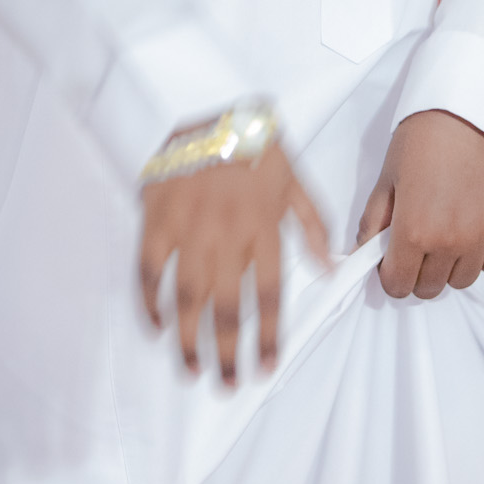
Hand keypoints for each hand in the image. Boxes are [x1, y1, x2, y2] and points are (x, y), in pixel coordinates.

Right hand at [140, 144, 328, 386]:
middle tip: (228, 383)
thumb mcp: (293, 177)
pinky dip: (150, 302)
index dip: (269, 336)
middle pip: (228, 306)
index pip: (270, 293)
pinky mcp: (156, 219)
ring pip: (188, 297)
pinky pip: (151, 271)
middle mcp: (226, 233)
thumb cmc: (251, 139)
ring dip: (189, 339)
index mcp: (262, 225)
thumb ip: (311, 225)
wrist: (201, 100)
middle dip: (229, 352)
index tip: (267, 366)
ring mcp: (188, 228)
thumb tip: (332, 268)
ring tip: (193, 369)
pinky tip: (156, 327)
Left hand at [357, 109, 483, 299]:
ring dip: (448, 267)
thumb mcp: (387, 178)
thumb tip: (364, 254)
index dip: (390, 275)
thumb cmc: (421, 140)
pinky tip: (469, 232)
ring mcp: (482, 237)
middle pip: (429, 288)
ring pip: (461, 281)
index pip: (397, 285)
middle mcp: (449, 242)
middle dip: (416, 273)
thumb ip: (374, 222)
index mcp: (413, 231)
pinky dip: (479, 257)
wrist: (468, 112)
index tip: (391, 259)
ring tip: (444, 238)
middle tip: (415, 246)